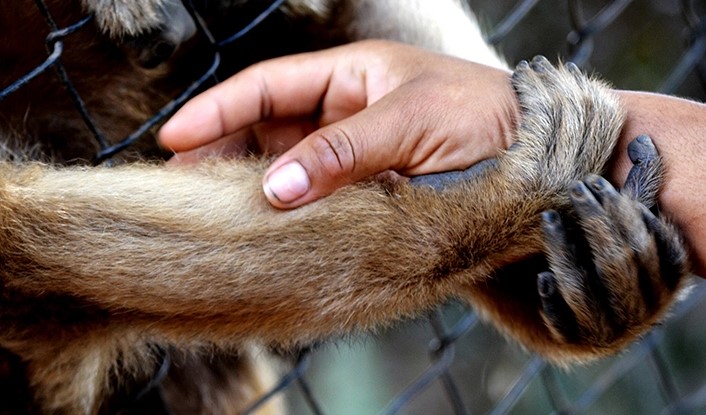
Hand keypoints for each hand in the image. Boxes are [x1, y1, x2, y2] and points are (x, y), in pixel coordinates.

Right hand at [159, 40, 517, 207]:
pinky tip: (265, 232)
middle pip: (265, 130)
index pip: (268, 88)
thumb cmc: (485, 119)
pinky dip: (289, 216)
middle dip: (221, 154)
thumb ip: (343, 153)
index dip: (218, 110)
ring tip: (211, 215)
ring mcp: (354, 156)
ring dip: (250, 189)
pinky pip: (316, 202)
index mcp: (351, 75)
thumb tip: (273, 187)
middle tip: (181, 189)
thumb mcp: (411, 123)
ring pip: (286, 170)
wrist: (541, 163)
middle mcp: (344, 113)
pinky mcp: (367, 194)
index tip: (174, 138)